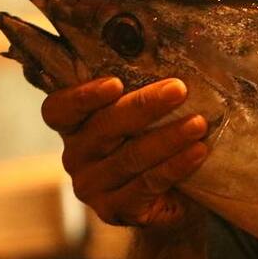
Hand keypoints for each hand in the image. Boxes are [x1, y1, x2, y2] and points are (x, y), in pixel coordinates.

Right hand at [41, 76, 208, 228]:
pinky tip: (198, 152)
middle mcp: (76, 155)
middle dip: (143, 107)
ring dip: (168, 138)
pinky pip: (147, 185)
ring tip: (198, 123)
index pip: (59, 109)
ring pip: (130, 157)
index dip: (82, 96)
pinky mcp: (114, 209)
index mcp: (74, 125)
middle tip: (178, 90)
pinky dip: (175, 166)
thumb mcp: (144, 115)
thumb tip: (173, 49)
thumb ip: (142, 90)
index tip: (115, 83)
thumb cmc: (155, 140)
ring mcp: (92, 186)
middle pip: (103, 128)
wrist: (174, 197)